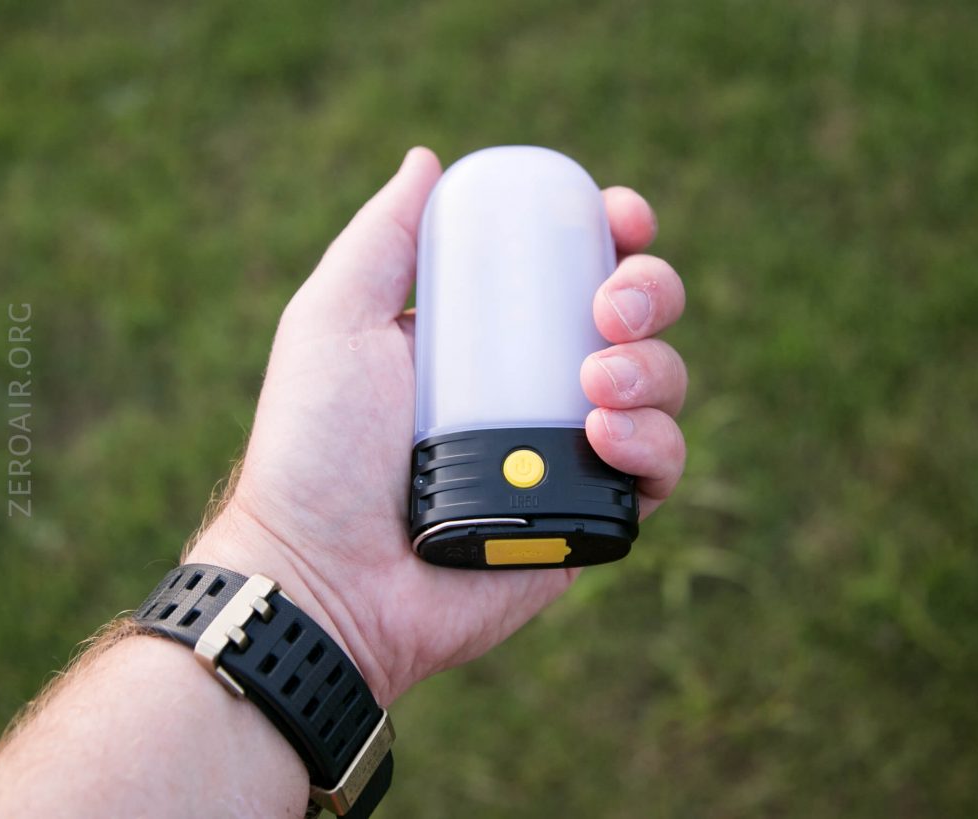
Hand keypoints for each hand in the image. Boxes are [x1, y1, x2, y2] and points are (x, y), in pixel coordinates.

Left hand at [190, 148, 686, 705]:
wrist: (325, 576)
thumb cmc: (315, 450)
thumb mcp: (334, 322)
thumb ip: (381, 239)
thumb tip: (429, 160)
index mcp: (489, 336)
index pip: (573, 270)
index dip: (613, 234)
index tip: (623, 219)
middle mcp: (537, 387)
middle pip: (637, 320)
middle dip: (651, 292)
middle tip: (611, 307)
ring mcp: (566, 452)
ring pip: (662, 387)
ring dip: (654, 368)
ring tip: (596, 382)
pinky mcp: (590, 517)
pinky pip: (659, 470)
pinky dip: (654, 444)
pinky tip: (605, 435)